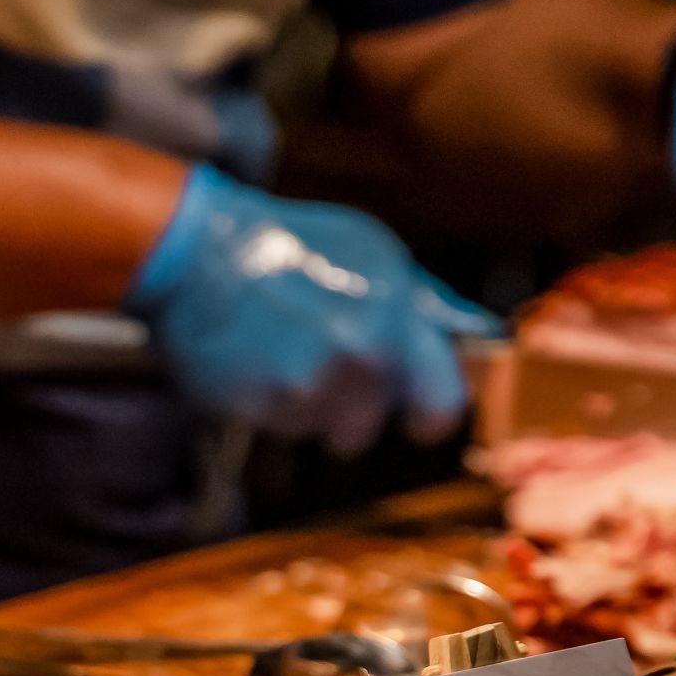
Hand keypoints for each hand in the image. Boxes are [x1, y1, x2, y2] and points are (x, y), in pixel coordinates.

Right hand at [125, 164, 497, 456]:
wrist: (196, 251)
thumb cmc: (288, 245)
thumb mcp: (371, 253)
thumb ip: (425, 303)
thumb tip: (478, 335)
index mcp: (397, 313)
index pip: (443, 400)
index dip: (430, 414)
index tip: (418, 416)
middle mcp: (361, 352)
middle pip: (372, 425)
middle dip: (353, 410)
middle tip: (322, 371)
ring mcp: (310, 383)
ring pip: (324, 430)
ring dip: (307, 406)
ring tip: (281, 356)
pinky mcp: (262, 405)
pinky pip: (282, 429)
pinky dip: (270, 405)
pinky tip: (256, 363)